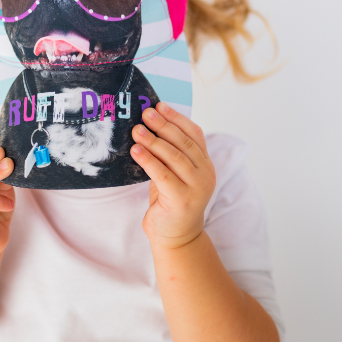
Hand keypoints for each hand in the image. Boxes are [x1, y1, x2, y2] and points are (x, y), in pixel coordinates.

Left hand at [131, 103, 216, 248]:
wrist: (176, 236)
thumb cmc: (170, 201)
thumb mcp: (174, 174)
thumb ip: (170, 154)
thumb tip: (149, 125)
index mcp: (205, 163)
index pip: (194, 134)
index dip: (177, 118)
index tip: (160, 106)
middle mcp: (205, 173)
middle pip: (184, 142)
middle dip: (163, 126)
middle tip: (145, 113)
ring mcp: (196, 187)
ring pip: (174, 157)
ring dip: (153, 141)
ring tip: (136, 130)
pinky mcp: (182, 199)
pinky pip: (163, 174)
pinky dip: (148, 160)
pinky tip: (135, 151)